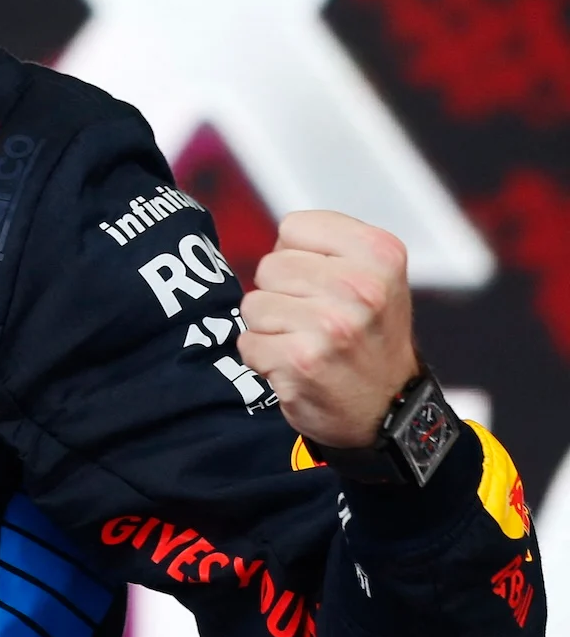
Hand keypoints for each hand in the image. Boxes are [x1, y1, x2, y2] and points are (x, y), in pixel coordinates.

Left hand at [238, 211, 419, 449]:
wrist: (390, 410)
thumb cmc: (371, 334)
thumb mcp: (375, 275)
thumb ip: (328, 245)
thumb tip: (277, 240)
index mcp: (380, 253)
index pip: (294, 227)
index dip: (299, 255)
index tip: (328, 283)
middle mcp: (361, 287)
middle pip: (269, 265)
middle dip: (282, 293)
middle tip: (318, 320)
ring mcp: (330, 326)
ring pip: (253, 304)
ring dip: (271, 327)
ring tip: (308, 342)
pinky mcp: (301, 361)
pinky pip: (247, 342)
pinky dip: (264, 358)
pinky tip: (297, 366)